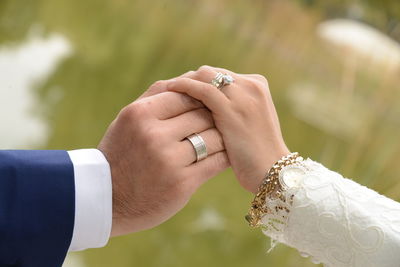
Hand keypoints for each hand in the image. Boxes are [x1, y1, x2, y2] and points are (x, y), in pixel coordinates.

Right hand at [98, 80, 228, 235]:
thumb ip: (157, 95)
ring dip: (222, 138)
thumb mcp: (128, 119)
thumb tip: (192, 76)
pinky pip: (217, 161)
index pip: (187, 95)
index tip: (208, 107)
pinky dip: (225, 156)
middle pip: (204, 115)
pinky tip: (226, 154)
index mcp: (140, 114)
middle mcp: (154, 135)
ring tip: (225, 139)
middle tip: (224, 122)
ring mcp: (169, 160)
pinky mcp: (183, 183)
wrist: (107, 200)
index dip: (202, 100)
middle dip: (215, 118)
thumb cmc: (121, 153)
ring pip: (214, 137)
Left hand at [167, 66, 289, 193]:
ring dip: (183, 81)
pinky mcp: (231, 109)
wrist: (272, 172)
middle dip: (189, 78)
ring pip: (205, 76)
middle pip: (211, 72)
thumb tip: (202, 107)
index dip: (199, 80)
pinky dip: (184, 87)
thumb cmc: (256, 154)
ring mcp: (243, 95)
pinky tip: (169, 92)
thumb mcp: (247, 123)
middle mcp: (252, 85)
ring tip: (165, 90)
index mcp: (257, 85)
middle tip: (169, 89)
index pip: (220, 74)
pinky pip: (202, 90)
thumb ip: (231, 110)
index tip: (180, 88)